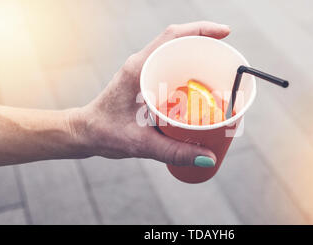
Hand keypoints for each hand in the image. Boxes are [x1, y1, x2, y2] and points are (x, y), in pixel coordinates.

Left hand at [70, 21, 229, 166]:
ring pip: (175, 55)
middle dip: (206, 45)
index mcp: (138, 69)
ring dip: (198, 58)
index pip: (172, 37)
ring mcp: (143, 71)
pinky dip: (188, 72)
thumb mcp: (140, 144)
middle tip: (228, 60)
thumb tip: (208, 158)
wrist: (84, 133)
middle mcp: (142, 64)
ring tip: (220, 73)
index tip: (225, 33)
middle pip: (178, 42)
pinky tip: (201, 89)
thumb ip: (174, 152)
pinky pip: (170, 68)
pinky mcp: (145, 81)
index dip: (201, 29)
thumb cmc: (104, 133)